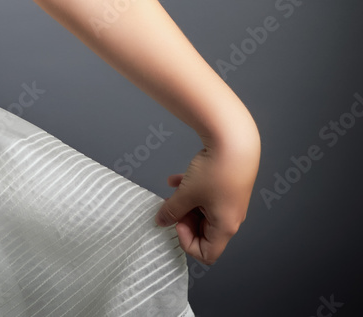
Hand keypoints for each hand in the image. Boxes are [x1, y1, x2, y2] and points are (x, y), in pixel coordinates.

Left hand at [154, 135, 259, 264]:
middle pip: (204, 233)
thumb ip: (172, 210)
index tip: (177, 222)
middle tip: (172, 206)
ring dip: (185, 204)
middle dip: (184, 221)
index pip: (207, 254)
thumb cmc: (215, 171)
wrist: (234, 141)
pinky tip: (174, 179)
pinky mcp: (226, 186)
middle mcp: (231, 218)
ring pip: (202, 212)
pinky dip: (190, 190)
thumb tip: (161, 221)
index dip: (187, 242)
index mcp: (225, 227)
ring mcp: (229, 202)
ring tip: (172, 193)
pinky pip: (205, 196)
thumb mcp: (187, 194)